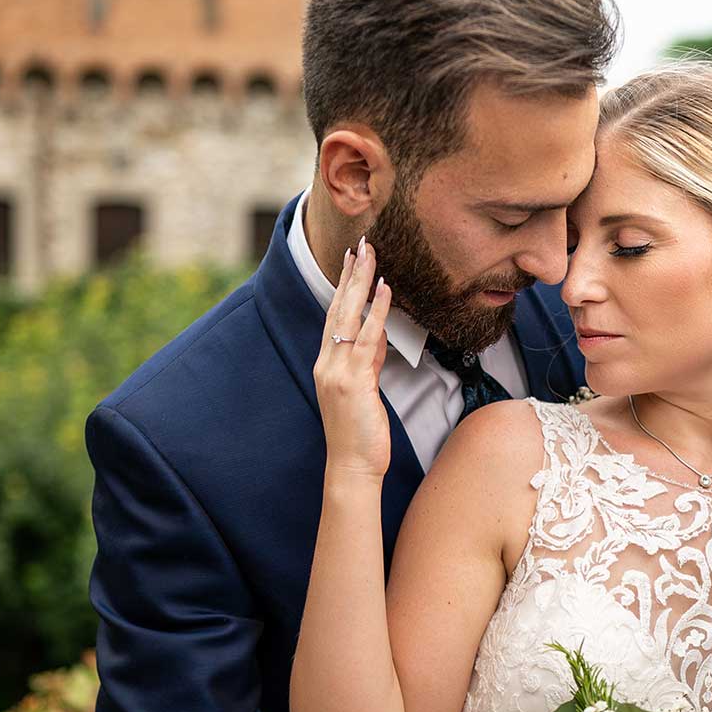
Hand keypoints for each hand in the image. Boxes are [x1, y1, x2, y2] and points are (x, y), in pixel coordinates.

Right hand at [313, 237, 393, 479]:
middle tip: (361, 244)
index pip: (334, 317)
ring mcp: (337, 372)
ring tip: (372, 255)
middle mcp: (327, 363)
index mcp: (327, 365)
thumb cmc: (360, 435)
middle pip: (337, 309)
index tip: (352, 261)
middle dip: (350, 275)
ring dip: (361, 283)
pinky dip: (376, 312)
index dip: (342, 287)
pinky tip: (384, 290)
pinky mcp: (353, 382)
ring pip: (349, 317)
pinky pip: (367, 339)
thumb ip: (369, 360)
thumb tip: (379, 333)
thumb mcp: (365, 391)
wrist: (352, 468)